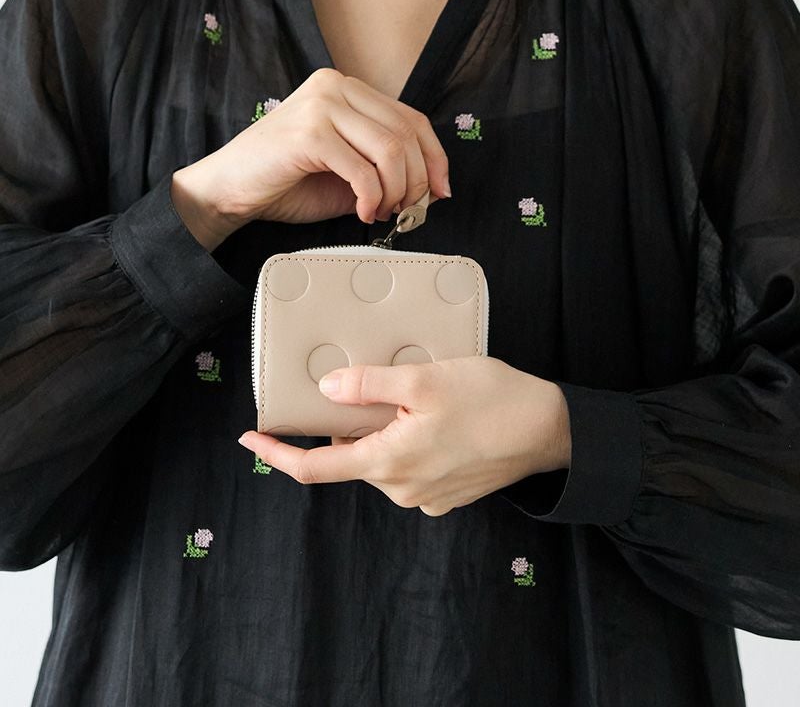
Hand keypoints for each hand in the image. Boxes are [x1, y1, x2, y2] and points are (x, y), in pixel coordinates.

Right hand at [170, 68, 450, 249]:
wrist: (228, 190)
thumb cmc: (284, 180)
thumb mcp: (346, 170)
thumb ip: (384, 169)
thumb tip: (432, 189)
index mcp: (345, 88)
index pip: (411, 118)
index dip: (434, 158)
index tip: (440, 191)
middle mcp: (335, 87)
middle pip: (405, 133)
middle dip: (417, 180)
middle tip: (407, 210)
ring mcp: (321, 106)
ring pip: (390, 149)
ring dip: (396, 191)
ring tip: (382, 211)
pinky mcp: (309, 133)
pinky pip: (363, 170)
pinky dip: (372, 198)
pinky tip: (364, 212)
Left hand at [238, 357, 571, 516]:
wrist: (550, 430)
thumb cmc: (490, 400)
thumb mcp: (423, 380)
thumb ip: (368, 386)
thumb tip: (325, 391)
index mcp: (388, 463)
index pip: (313, 469)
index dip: (275, 455)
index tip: (250, 439)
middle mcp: (401, 489)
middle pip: (353, 456)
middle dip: (348, 425)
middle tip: (369, 385)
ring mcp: (427, 495)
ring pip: (384, 458)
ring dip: (385, 430)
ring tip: (417, 395)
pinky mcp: (449, 493)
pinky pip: (411, 466)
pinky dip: (410, 441)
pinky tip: (438, 415)